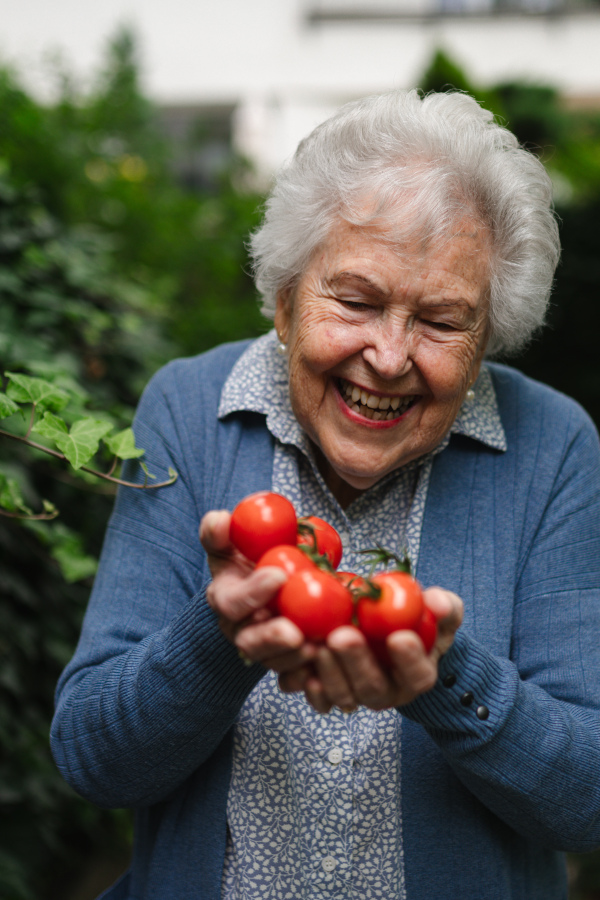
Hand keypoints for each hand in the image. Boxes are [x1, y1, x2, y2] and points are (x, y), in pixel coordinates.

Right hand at [199, 510, 318, 676]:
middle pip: (250, 642)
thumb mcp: (229, 542)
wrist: (262, 582)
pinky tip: (326, 664)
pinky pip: (293, 675)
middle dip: (272, 638)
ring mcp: (262, 650)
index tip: (279, 576)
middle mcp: (239, 629)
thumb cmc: (245, 560)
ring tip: (318, 647)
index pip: (232, 601)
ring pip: (274, 662)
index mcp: (225, 598)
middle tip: (296, 633)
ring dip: (295, 658)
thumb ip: (219, 531)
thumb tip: (221, 519)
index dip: (253, 592)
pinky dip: (308, 674)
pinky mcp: (284, 662)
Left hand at [279, 587, 462, 713]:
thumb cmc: (417, 624)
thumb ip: (444, 608)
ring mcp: (358, 695)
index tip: (398, 636)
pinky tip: (303, 670)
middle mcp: (388, 691)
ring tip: (317, 644)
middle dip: (356, 663)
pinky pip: (319, 699)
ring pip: (343, 695)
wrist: (391, 635)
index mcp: (417, 674)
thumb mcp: (439, 613)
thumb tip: (437, 602)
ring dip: (329, 672)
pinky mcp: (331, 693)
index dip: (409, 659)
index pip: (417, 674)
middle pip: (373, 688)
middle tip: (342, 636)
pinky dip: (310, 689)